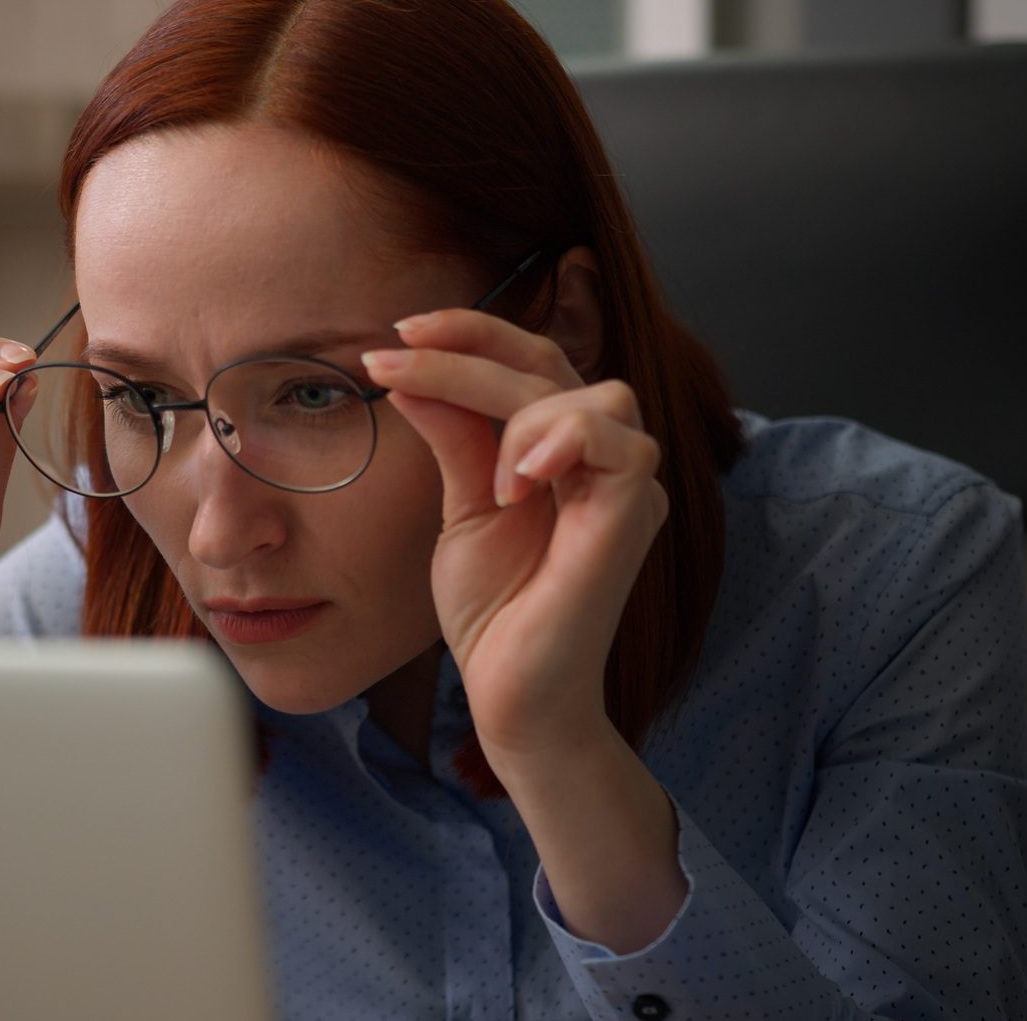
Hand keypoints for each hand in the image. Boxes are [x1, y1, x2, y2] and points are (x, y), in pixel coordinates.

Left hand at [361, 309, 668, 761]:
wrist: (511, 694)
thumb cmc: (495, 610)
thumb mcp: (462, 505)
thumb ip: (454, 435)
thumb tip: (411, 370)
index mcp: (566, 450)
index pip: (532, 362)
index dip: (473, 334)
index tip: (401, 331)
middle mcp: (605, 459)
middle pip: (552, 363)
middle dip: (468, 351)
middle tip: (393, 356)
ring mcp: (626, 487)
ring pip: (591, 392)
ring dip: (516, 407)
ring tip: (486, 479)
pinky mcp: (633, 517)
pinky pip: (624, 446)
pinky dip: (562, 444)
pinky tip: (514, 485)